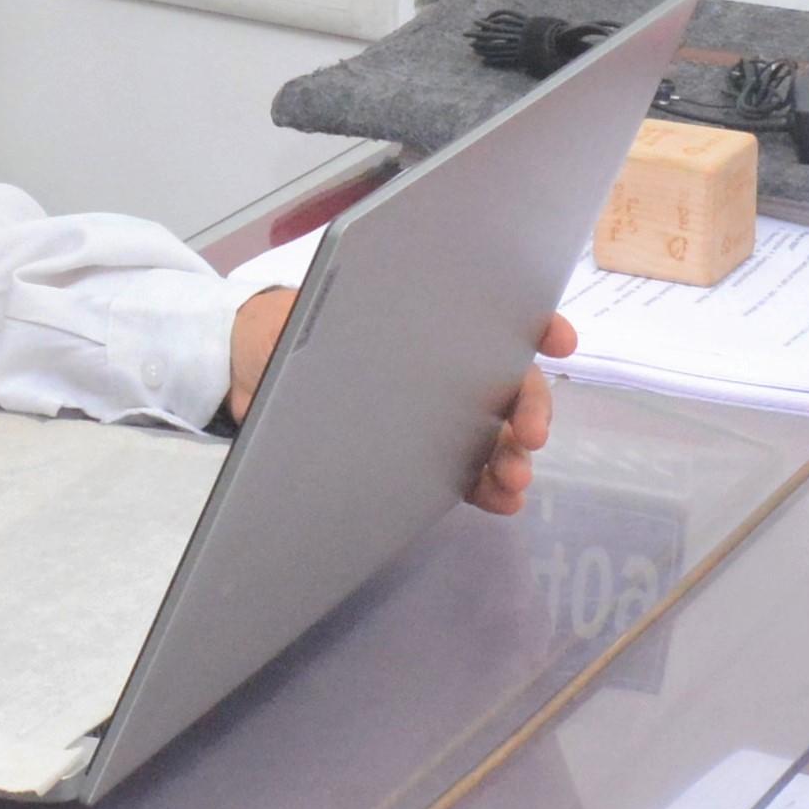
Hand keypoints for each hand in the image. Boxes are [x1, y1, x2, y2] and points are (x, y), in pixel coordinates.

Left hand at [226, 295, 577, 516]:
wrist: (250, 369)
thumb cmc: (287, 326)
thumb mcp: (307, 307)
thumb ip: (339, 313)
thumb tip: (366, 323)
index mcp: (434, 321)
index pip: (498, 317)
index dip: (536, 324)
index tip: (558, 340)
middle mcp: (447, 367)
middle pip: (508, 384)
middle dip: (530, 408)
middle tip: (530, 434)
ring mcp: (439, 415)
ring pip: (494, 434)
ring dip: (514, 457)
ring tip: (516, 480)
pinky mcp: (423, 457)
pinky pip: (467, 473)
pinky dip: (489, 489)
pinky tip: (503, 501)